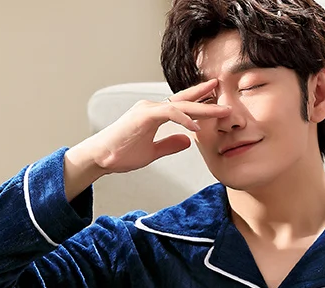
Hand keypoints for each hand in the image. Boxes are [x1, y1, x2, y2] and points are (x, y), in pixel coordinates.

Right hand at [80, 78, 231, 174]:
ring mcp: (147, 109)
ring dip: (202, 108)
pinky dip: (184, 119)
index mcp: (154, 115)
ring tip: (221, 111)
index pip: (181, 106)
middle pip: (184, 100)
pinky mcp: (143, 115)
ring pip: (180, 105)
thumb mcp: (152, 152)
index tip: (216, 104)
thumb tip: (188, 141)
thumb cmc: (121, 154)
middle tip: (223, 92)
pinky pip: (169, 113)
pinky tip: (196, 127)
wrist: (101, 157)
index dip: (199, 104)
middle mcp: (152, 108)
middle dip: (205, 97)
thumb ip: (170, 145)